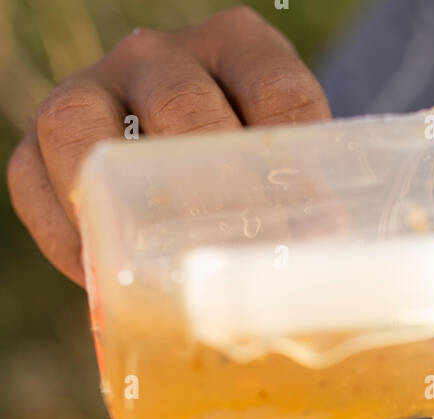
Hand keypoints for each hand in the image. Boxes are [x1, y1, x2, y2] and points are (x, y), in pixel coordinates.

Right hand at [6, 6, 329, 284]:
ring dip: (118, 201)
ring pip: (83, 126)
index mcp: (238, 49)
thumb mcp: (278, 178)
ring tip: (156, 264)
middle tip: (238, 252)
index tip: (319, 226)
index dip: (295, 162)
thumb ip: (301, 208)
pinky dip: (64, 236)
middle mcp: (160, 57)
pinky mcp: (42, 141)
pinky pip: (32, 178)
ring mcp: (94, 88)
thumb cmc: (240, 187)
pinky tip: (102, 279)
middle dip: (212, 186)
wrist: (174, 181)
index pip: (276, 90)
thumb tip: (325, 256)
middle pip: (180, 105)